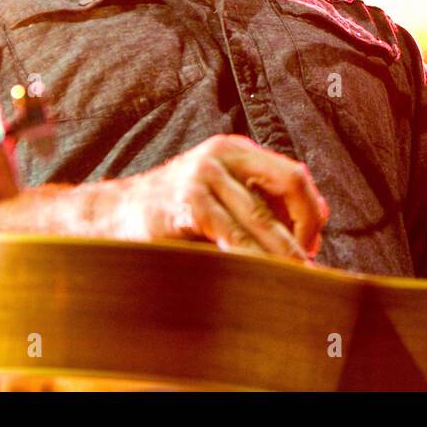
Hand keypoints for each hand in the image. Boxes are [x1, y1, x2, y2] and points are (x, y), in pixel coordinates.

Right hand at [116, 134, 328, 260]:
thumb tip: (317, 219)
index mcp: (236, 150)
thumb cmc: (171, 213)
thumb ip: (261, 202)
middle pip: (290, 182)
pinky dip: (253, 257)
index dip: (310, 210)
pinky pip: (233, 233)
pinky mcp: (187, 201)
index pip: (293, 174)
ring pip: (263, 216)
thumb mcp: (220, 196)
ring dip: (284, 252)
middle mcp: (223, 154)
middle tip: (309, 263)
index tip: (312, 244)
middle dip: (306, 226)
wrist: (109, 218)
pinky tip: (261, 277)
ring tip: (296, 277)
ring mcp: (204, 174)